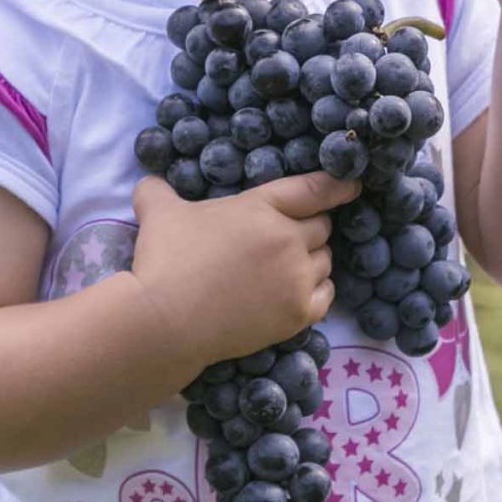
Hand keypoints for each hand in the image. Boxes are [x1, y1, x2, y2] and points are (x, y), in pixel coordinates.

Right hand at [124, 171, 358, 366]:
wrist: (166, 320)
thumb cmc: (164, 260)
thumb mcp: (158, 213)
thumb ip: (158, 190)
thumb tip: (148, 182)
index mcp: (262, 207)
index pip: (313, 189)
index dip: (338, 185)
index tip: (353, 185)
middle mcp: (288, 239)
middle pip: (321, 227)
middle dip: (305, 230)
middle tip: (280, 241)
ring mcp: (296, 278)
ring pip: (325, 261)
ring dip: (310, 261)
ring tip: (282, 269)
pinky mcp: (297, 313)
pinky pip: (325, 295)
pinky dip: (316, 290)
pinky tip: (298, 291)